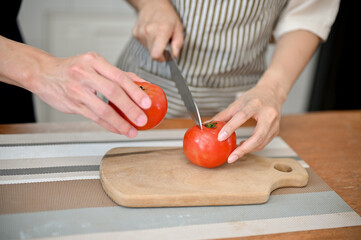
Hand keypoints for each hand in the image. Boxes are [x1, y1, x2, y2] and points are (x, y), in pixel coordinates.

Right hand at [31, 52, 151, 137]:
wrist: (43, 73)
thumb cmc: (72, 69)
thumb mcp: (94, 64)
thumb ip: (118, 74)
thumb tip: (143, 84)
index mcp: (94, 61)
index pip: (119, 76)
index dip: (135, 91)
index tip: (147, 102)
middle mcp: (84, 73)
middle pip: (113, 92)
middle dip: (131, 108)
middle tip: (143, 119)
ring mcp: (77, 90)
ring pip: (103, 109)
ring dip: (120, 122)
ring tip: (132, 130)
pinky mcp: (73, 104)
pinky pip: (94, 117)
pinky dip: (109, 125)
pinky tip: (118, 129)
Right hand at [132, 0, 183, 60]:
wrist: (152, 3)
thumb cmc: (167, 15)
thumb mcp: (179, 28)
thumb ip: (178, 43)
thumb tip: (174, 55)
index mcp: (161, 31)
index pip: (156, 55)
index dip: (162, 58)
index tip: (166, 56)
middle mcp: (148, 32)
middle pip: (152, 54)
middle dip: (159, 52)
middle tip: (164, 44)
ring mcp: (140, 32)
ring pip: (147, 49)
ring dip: (154, 46)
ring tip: (158, 36)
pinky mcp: (135, 33)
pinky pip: (143, 43)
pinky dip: (148, 41)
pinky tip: (151, 33)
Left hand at [212, 82, 283, 162]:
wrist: (272, 93)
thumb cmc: (254, 97)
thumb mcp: (238, 103)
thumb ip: (224, 115)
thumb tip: (209, 124)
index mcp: (256, 104)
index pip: (242, 116)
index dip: (231, 127)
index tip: (220, 138)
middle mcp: (268, 114)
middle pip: (258, 136)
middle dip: (244, 149)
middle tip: (231, 157)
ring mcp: (274, 124)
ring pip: (261, 143)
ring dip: (247, 150)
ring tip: (234, 153)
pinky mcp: (276, 131)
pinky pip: (263, 143)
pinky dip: (252, 148)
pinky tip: (243, 147)